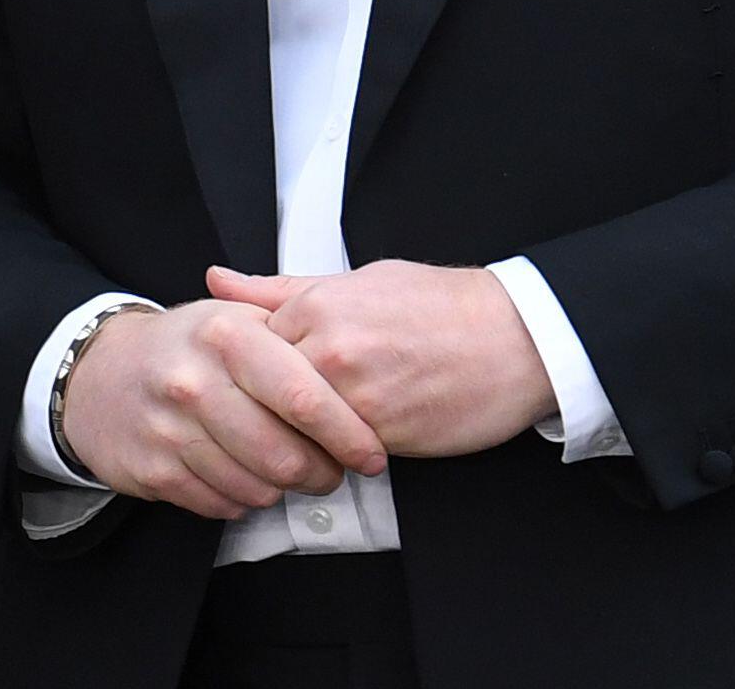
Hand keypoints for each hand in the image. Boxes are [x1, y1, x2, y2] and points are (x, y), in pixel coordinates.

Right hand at [57, 299, 385, 519]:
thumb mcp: (234, 317)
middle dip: (322, 473)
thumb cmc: (184, 347)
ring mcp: (170, 430)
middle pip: (285, 456)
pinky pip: (223, 505)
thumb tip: (357, 358)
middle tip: (331, 470)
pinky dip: (244, 499)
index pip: (305, 398)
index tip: (371, 453)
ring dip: (284, 489)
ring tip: (285, 470)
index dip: (349, 435)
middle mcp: (195, 382)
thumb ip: (295, 331)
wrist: (98, 374)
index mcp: (226, 335)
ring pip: (257, 488)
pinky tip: (242, 475)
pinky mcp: (154, 471)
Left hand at [207, 261, 553, 457]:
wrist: (516, 338)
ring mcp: (355, 393)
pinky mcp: (383, 433)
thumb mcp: (359, 280)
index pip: (245, 348)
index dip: (247, 371)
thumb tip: (218, 279)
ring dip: (296, 438)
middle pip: (261, 394)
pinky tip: (344, 447)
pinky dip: (334, 455)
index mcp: (317, 304)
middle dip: (262, 411)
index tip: (254, 382)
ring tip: (308, 435)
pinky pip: (336, 454)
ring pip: (294, 430)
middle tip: (271, 419)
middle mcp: (329, 347)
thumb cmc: (442, 306)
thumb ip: (282, 289)